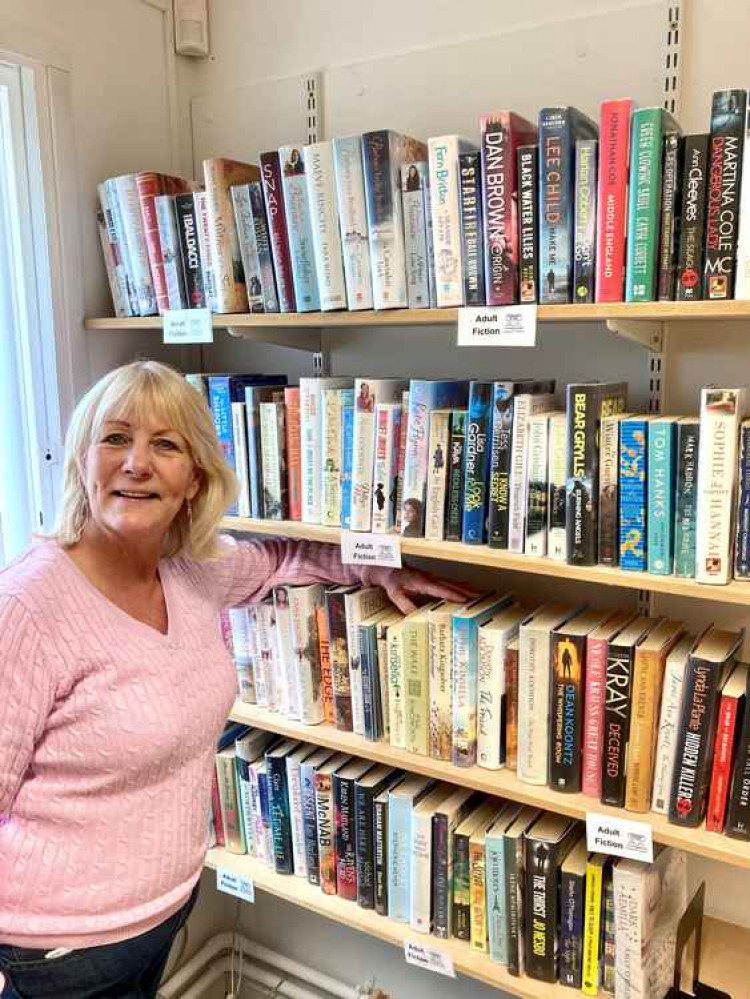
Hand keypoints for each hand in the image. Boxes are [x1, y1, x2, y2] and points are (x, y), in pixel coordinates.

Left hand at [363, 564, 479, 614]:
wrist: (386, 568)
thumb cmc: (391, 580)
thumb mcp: (394, 593)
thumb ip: (404, 603)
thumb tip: (414, 614)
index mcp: (422, 582)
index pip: (440, 590)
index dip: (453, 595)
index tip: (465, 599)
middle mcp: (429, 578)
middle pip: (450, 585)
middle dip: (465, 590)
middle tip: (480, 596)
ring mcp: (431, 577)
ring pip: (451, 582)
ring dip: (465, 587)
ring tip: (479, 592)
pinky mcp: (431, 579)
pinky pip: (447, 582)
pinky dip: (458, 585)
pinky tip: (465, 588)